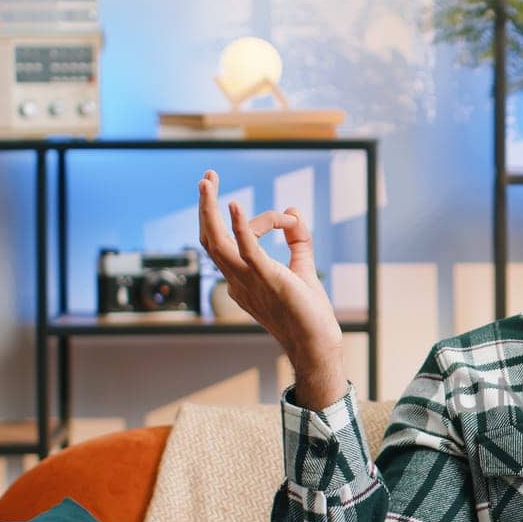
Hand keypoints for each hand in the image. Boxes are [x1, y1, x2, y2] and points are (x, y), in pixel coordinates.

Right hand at [197, 170, 344, 396]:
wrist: (317, 342)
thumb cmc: (309, 314)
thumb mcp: (302, 268)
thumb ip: (297, 240)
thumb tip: (292, 210)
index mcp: (242, 278)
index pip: (236, 239)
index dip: (262, 220)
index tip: (289, 219)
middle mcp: (237, 279)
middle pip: (210, 239)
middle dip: (206, 207)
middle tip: (207, 179)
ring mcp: (248, 280)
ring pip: (216, 242)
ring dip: (209, 210)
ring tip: (208, 182)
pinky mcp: (267, 279)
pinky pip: (245, 250)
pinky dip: (237, 226)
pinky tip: (233, 204)